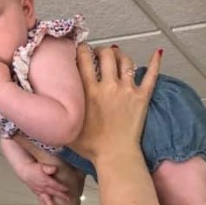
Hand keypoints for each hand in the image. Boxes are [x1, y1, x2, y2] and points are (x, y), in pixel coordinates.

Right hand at [6, 137, 76, 204]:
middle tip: (67, 200)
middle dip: (60, 196)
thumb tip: (54, 169)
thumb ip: (48, 168)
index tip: (67, 190)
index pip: (55, 185)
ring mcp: (40, 191)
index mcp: (45, 180)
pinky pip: (41, 201)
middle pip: (53, 193)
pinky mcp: (37, 193)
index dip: (61, 187)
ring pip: (46, 199)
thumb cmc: (34, 168)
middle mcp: (42, 187)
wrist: (25, 171)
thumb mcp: (41, 166)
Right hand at [68, 45, 160, 162]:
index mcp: (89, 91)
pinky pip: (151, 75)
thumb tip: (48, 107)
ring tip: (117, 55)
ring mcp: (127, 90)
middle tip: (99, 52)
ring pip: (126, 61)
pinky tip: (157, 53)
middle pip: (107, 54)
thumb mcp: (68, 128)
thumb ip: (60, 112)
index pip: (84, 59)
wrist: (115, 156)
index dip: (82, 49)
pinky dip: (154, 63)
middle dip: (102, 50)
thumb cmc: (92, 147)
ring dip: (120, 55)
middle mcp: (109, 86)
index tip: (81, 48)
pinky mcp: (142, 98)